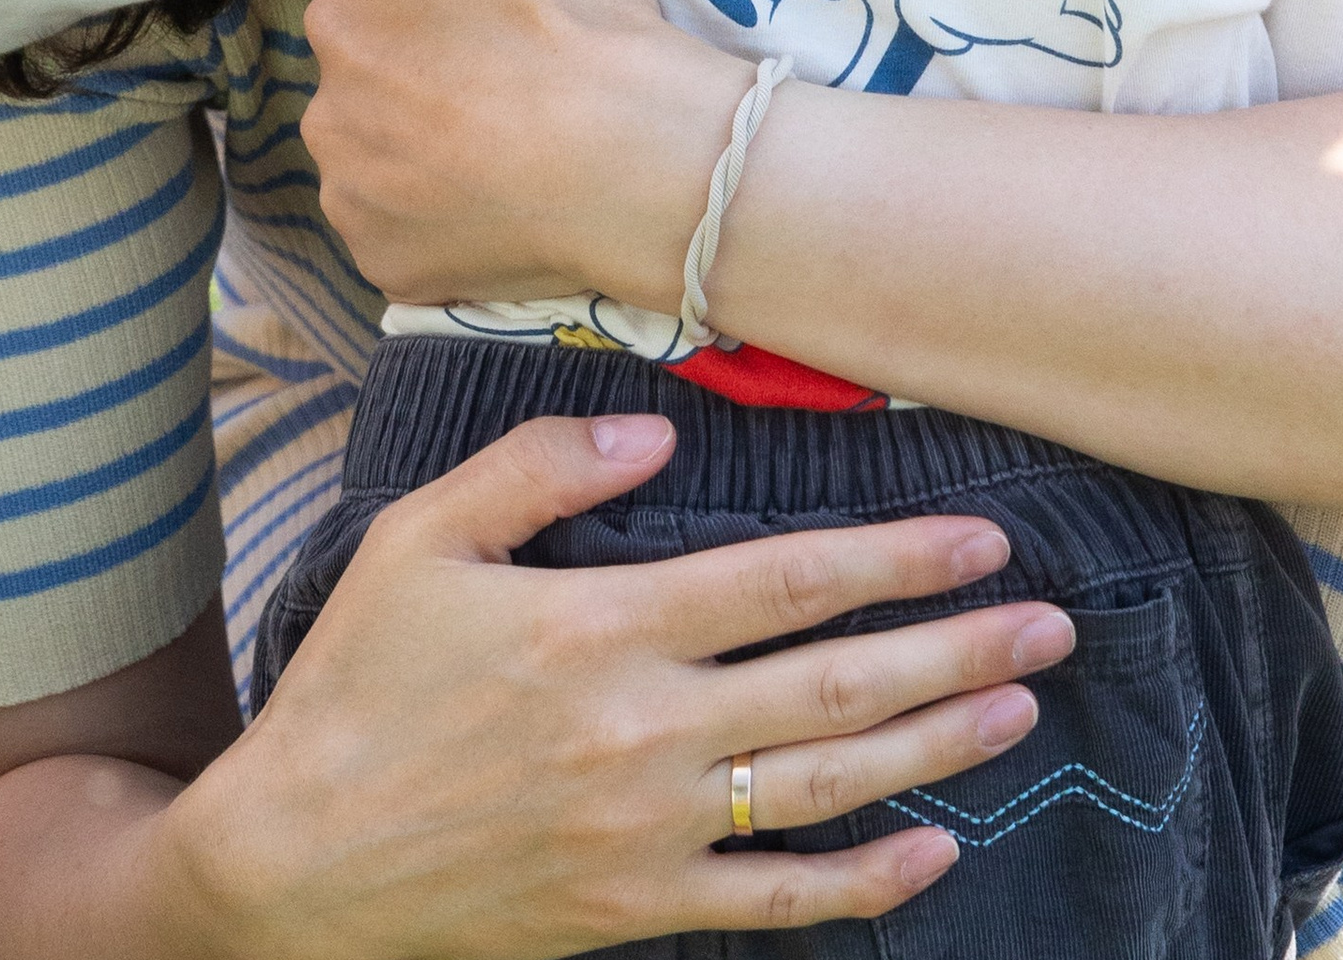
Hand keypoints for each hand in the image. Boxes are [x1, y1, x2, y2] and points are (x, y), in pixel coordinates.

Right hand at [166, 413, 1075, 958]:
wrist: (294, 862)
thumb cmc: (355, 683)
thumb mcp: (420, 539)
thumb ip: (538, 470)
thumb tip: (656, 434)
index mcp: (601, 627)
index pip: (785, 583)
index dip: (892, 558)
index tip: (978, 538)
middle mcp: (644, 730)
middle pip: (837, 683)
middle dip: (956, 649)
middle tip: (1049, 622)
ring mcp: (648, 831)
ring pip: (829, 786)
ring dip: (938, 746)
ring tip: (1019, 708)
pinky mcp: (635, 908)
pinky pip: (775, 900)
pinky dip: (863, 884)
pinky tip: (933, 852)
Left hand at [284, 0, 741, 308]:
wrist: (636, 156)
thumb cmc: (560, 11)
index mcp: (336, 24)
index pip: (377, 6)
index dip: (444, 5)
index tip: (507, 13)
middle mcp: (324, 121)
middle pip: (374, 88)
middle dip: (427, 82)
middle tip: (517, 79)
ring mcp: (357, 207)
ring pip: (384, 163)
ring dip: (428, 153)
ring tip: (518, 144)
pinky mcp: (395, 273)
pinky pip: (407, 235)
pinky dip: (445, 221)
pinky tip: (506, 200)